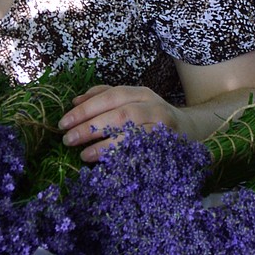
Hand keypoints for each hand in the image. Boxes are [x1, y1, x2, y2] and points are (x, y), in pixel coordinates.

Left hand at [59, 83, 178, 161]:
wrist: (190, 130)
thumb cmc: (151, 118)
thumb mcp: (131, 102)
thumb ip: (105, 98)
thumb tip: (75, 101)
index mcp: (140, 93)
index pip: (111, 96)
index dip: (86, 108)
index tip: (63, 122)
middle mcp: (153, 105)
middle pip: (119, 112)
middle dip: (91, 125)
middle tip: (67, 138)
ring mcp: (163, 125)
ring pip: (132, 129)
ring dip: (104, 142)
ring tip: (83, 154)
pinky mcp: (167, 144)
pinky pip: (142, 148)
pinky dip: (122, 155)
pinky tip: (105, 162)